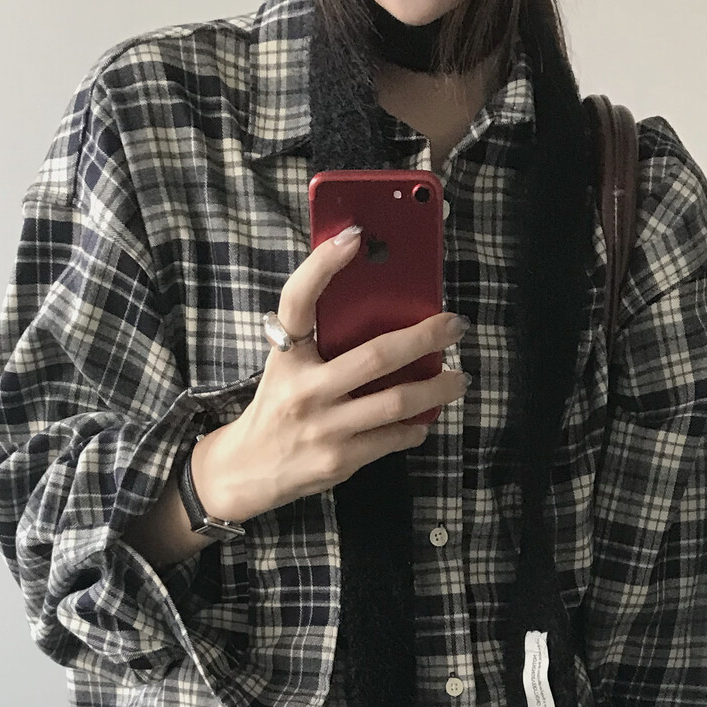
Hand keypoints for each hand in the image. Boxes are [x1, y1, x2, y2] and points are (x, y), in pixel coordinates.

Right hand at [193, 222, 468, 523]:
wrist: (248, 470)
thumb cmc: (279, 406)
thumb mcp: (287, 365)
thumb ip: (321, 339)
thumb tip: (382, 309)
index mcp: (285, 355)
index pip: (298, 300)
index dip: (323, 264)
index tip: (355, 236)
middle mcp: (302, 389)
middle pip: (376, 356)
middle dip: (425, 337)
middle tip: (454, 326)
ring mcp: (322, 428)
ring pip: (396, 402)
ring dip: (437, 388)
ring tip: (458, 379)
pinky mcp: (338, 460)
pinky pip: (392, 438)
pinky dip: (417, 426)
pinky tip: (426, 416)